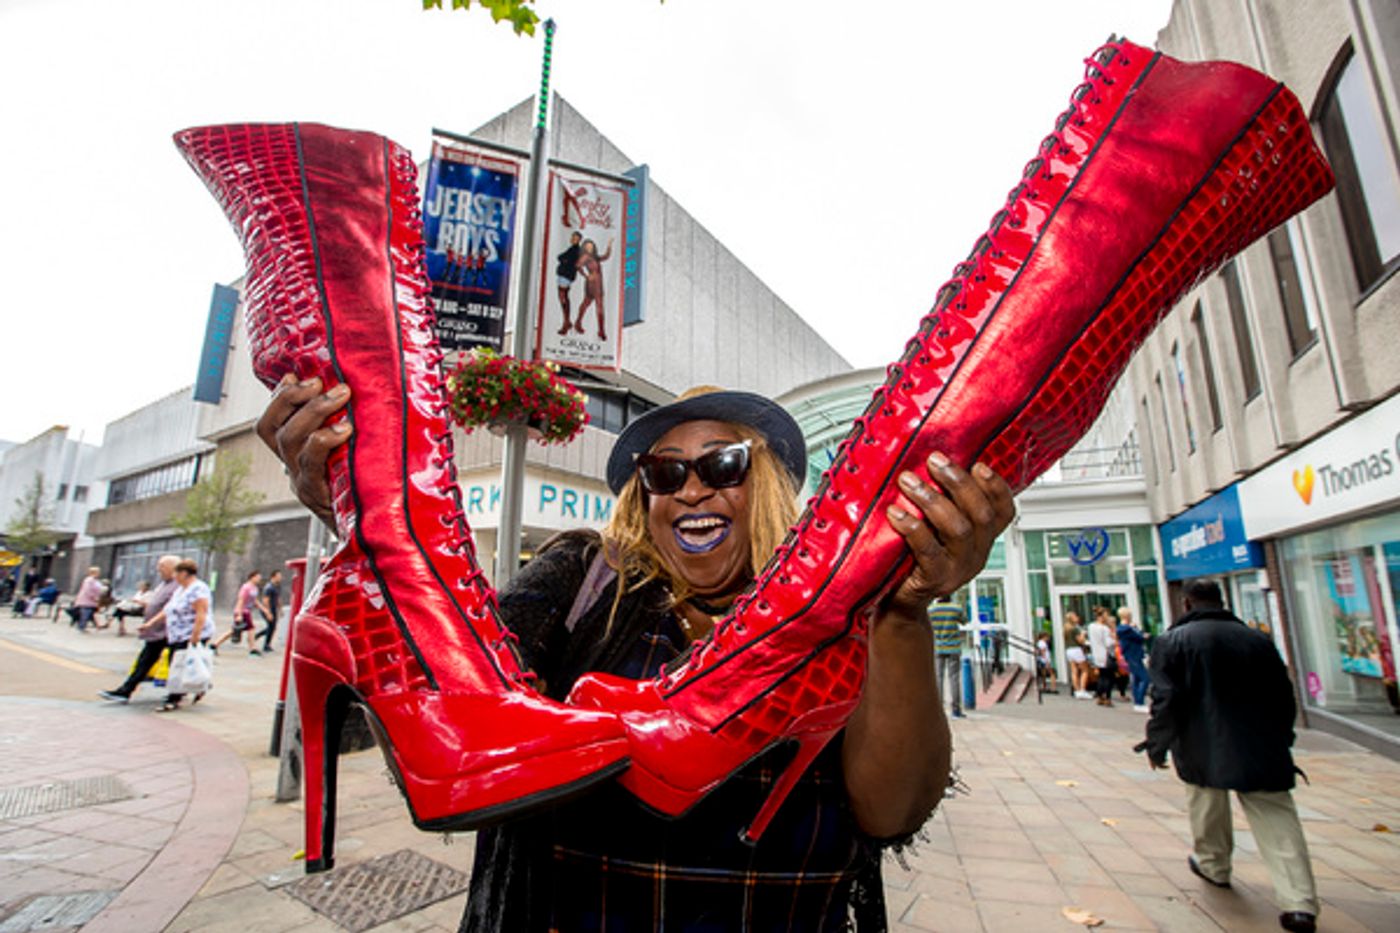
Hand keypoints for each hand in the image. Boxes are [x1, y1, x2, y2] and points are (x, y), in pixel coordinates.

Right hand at [256, 374, 351, 526]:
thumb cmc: (366, 488)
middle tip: (320, 382)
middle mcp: (292, 467)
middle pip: (271, 428)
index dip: (277, 398)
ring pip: (289, 439)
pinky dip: (324, 439)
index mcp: (295, 456)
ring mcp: (302, 482)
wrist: (371, 534)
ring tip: (341, 394)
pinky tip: (345, 428)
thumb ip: (347, 428)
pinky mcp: (317, 495)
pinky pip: (311, 463)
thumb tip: (358, 390)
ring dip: (313, 410)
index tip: (294, 375)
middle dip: (291, 397)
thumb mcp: (351, 454)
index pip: (269, 423)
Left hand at [881, 453, 1014, 620]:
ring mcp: (958, 569)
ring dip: (932, 500)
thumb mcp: (936, 529)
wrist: (899, 601)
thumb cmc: (914, 557)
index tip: (978, 464)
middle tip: (934, 461)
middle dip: (958, 483)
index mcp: (981, 539)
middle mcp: (976, 554)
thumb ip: (942, 504)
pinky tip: (895, 512)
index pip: (1004, 511)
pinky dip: (912, 527)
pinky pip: (928, 550)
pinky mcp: (935, 580)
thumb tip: (930, 462)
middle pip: (981, 515)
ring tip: (908, 481)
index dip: (996, 487)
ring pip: (958, 529)